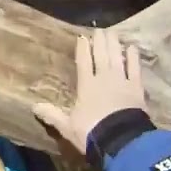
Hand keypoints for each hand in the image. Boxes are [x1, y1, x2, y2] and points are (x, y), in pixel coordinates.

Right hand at [32, 28, 145, 155]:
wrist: (120, 140)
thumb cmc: (91, 132)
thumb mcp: (67, 126)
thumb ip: (52, 115)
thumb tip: (33, 107)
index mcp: (86, 86)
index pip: (83, 62)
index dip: (82, 49)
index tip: (82, 37)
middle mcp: (103, 78)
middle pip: (101, 55)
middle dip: (99, 42)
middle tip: (99, 30)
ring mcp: (121, 81)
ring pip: (116, 57)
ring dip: (114, 44)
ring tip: (113, 33)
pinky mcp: (137, 88)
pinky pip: (135, 68)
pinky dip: (133, 57)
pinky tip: (132, 47)